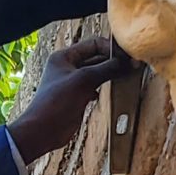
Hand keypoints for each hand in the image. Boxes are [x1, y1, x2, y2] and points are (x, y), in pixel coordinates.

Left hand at [9, 36, 137, 161]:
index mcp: (64, 57)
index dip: (110, 48)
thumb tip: (124, 62)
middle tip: (132, 65)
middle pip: (96, 57)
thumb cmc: (56, 102)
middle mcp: (68, 67)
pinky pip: (95, 86)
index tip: (126, 57)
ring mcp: (72, 82)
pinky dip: (104, 86)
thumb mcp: (83, 81)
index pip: (93, 44)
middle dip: (113, 61)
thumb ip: (105, 69)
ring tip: (126, 75)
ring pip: (97, 72)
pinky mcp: (77, 96)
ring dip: (111, 73)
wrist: (43, 130)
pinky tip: (112, 90)